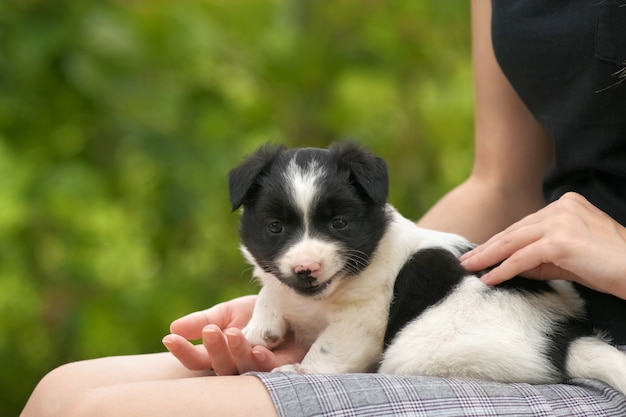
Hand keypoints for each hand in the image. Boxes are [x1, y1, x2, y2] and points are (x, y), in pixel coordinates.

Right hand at [162, 295, 306, 374]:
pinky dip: (263, 359)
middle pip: (219, 367)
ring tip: (234, 333)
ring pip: (243, 368)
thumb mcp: (227, 313)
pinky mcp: (284, 366)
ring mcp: (260, 368)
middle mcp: (237, 364)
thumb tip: (173, 328)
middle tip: (210, 330)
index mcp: (221, 353)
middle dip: (214, 349)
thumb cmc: (258, 313)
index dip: (182, 352)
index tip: (169, 339)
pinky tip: (259, 349)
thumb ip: (203, 320)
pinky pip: (272, 369)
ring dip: (236, 351)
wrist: (293, 304)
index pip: (197, 359)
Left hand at [460, 192, 625, 298]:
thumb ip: (539, 257)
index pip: (525, 225)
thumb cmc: (608, 267)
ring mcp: (560, 222)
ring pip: (513, 241)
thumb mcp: (568, 257)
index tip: (481, 252)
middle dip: (488, 247)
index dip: (500, 240)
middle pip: (515, 230)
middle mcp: (561, 207)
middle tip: (467, 260)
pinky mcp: (560, 241)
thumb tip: (507, 266)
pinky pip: (523, 258)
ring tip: (470, 268)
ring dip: (488, 257)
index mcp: (565, 204)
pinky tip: (490, 279)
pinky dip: (504, 269)